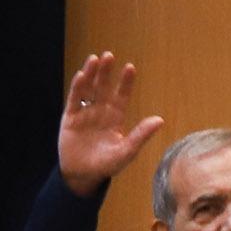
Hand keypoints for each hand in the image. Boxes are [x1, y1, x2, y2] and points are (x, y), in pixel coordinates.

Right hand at [57, 52, 164, 197]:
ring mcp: (84, 113)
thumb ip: (141, 135)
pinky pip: (74, 99)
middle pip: (103, 87)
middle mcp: (100, 111)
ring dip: (91, 74)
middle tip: (109, 55)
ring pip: (88, 89)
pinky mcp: (70, 118)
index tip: (130, 67)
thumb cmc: (106, 165)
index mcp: (115, 118)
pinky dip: (77, 87)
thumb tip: (160, 119)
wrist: (82, 175)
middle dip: (106, 72)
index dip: (125, 82)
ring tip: (94, 59)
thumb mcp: (126, 151)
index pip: (121, 95)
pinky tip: (81, 75)